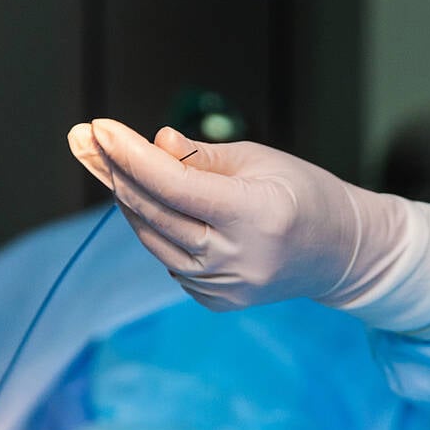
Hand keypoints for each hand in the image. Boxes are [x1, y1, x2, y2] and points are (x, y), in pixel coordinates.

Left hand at [69, 119, 429, 336]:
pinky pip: (169, 261)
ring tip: (122, 169)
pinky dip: (159, 231)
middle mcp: (237, 257)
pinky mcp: (218, 301)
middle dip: (116, 173)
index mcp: (254, 213)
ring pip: (152, 239)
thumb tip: (150, 145)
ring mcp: (226, 285)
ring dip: (131, 202)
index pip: (173, 184)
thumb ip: (199, 156)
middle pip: (153, 213)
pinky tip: (166, 210)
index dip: (130, 154)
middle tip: (88, 141)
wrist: (340, 252)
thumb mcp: (260, 160)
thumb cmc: (304, 194)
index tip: (98, 128)